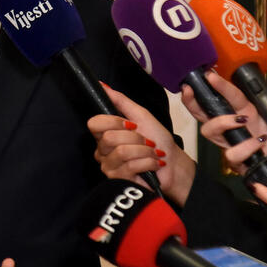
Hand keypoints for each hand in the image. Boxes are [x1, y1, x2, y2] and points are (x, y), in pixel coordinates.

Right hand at [89, 83, 196, 204]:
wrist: (173, 162)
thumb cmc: (158, 139)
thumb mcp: (140, 115)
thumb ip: (120, 100)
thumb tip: (103, 85)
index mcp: (105, 133)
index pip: (94, 123)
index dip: (114, 122)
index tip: (131, 124)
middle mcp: (103, 150)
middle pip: (109, 138)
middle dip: (136, 137)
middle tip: (147, 141)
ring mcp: (109, 166)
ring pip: (121, 152)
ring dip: (144, 151)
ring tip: (152, 153)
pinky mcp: (119, 180)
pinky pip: (130, 166)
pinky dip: (148, 162)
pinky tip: (153, 164)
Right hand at [189, 72, 266, 172]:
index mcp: (245, 110)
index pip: (227, 95)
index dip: (217, 85)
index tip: (209, 75)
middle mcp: (234, 126)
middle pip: (203, 113)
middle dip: (193, 101)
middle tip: (191, 90)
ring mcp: (233, 143)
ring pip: (209, 132)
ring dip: (222, 122)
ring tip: (241, 119)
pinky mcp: (238, 162)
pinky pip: (232, 154)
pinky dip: (246, 146)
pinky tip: (260, 142)